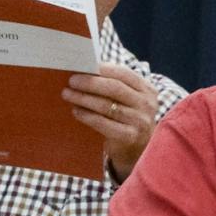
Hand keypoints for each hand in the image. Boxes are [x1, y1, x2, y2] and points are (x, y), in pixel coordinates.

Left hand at [64, 63, 159, 178]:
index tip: (84, 66)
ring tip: (67, 94)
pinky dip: (86, 116)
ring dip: (83, 98)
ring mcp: (139, 121)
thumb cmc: (128, 118)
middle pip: (115, 88)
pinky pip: (102, 123)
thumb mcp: (129, 99)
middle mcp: (146, 105)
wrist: (138, 149)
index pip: (125, 74)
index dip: (104, 68)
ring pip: (106, 105)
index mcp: (147, 90)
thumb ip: (115, 85)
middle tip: (72, 81)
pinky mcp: (129, 136)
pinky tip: (76, 111)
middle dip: (90, 82)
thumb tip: (86, 70)